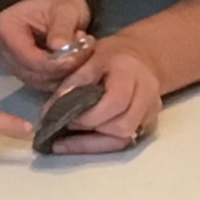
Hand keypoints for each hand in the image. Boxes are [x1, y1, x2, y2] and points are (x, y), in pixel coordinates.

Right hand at [0, 0, 93, 91]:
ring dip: (64, 74)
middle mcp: (2, 49)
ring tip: (82, 53)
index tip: (77, 57)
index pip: (27, 57)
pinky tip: (74, 62)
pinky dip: (61, 78)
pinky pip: (42, 84)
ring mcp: (11, 63)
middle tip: (85, 52)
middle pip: (32, 72)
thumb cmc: (60, 3)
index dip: (53, 63)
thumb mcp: (65, 10)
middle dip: (61, 68)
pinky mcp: (22, 72)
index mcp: (5, 28)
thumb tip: (60, 48)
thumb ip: (62, 29)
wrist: (58, 8)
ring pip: (38, 81)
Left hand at [45, 35, 164, 154]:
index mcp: (130, 72)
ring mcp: (151, 111)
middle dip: (90, 130)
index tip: (65, 116)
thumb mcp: (88, 57)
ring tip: (69, 137)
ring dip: (94, 141)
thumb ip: (72, 82)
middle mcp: (147, 93)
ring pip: (124, 139)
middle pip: (123, 125)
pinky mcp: (148, 124)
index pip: (116, 101)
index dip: (89, 115)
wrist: (142, 57)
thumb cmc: (111, 55)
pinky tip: (80, 140)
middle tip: (66, 125)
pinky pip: (124, 143)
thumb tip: (49, 112)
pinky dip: (100, 144)